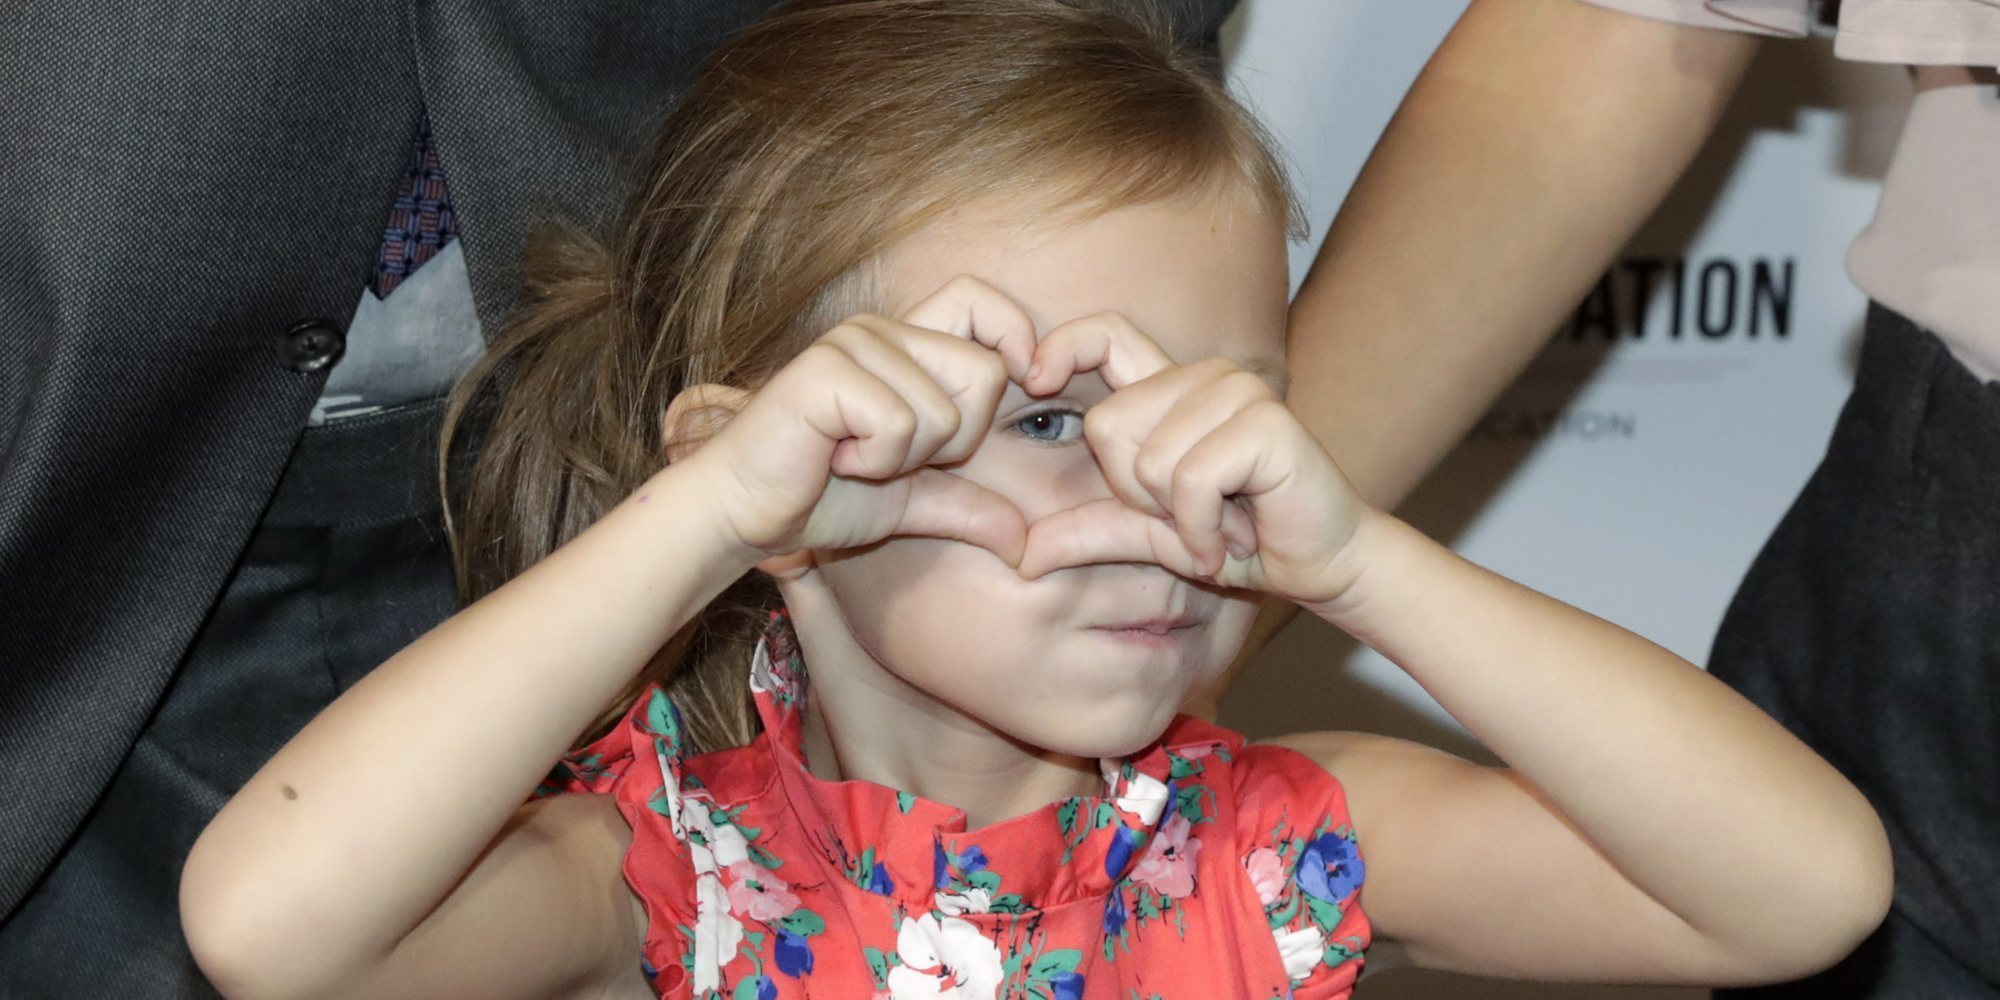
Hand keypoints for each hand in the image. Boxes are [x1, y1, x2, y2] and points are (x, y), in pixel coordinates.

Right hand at [670, 277, 1038, 568]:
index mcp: (905, 345)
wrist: (743, 514)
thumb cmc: (818, 498)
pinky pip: (899, 423)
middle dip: (958, 438)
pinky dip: (875, 461)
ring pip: (944, 410)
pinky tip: (833, 458)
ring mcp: (852, 345)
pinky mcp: (827, 370)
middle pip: (984, 371)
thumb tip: (1026, 544)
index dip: (1016, 338)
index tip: (1029, 386)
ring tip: (852, 457)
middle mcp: (881, 331)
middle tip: (894, 455)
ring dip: (905, 459)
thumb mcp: (909, 502)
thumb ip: (967, 506)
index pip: (982, 302)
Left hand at [1015, 313, 1374, 608]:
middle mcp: (1203, 376)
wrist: (1323, 565)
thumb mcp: (1149, 537)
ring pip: (1148, 461)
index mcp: (1170, 389)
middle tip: (1192, 514)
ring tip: (1222, 523)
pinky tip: (1237, 536)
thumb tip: (1021, 554)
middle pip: (1108, 424)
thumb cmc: (1238, 543)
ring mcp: (1236, 391)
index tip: (1034, 379)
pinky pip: (1189, 481)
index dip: (1061, 348)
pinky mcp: (1264, 421)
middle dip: (1137, 494)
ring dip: (1179, 518)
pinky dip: (1203, 528)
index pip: (1102, 333)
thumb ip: (1089, 531)